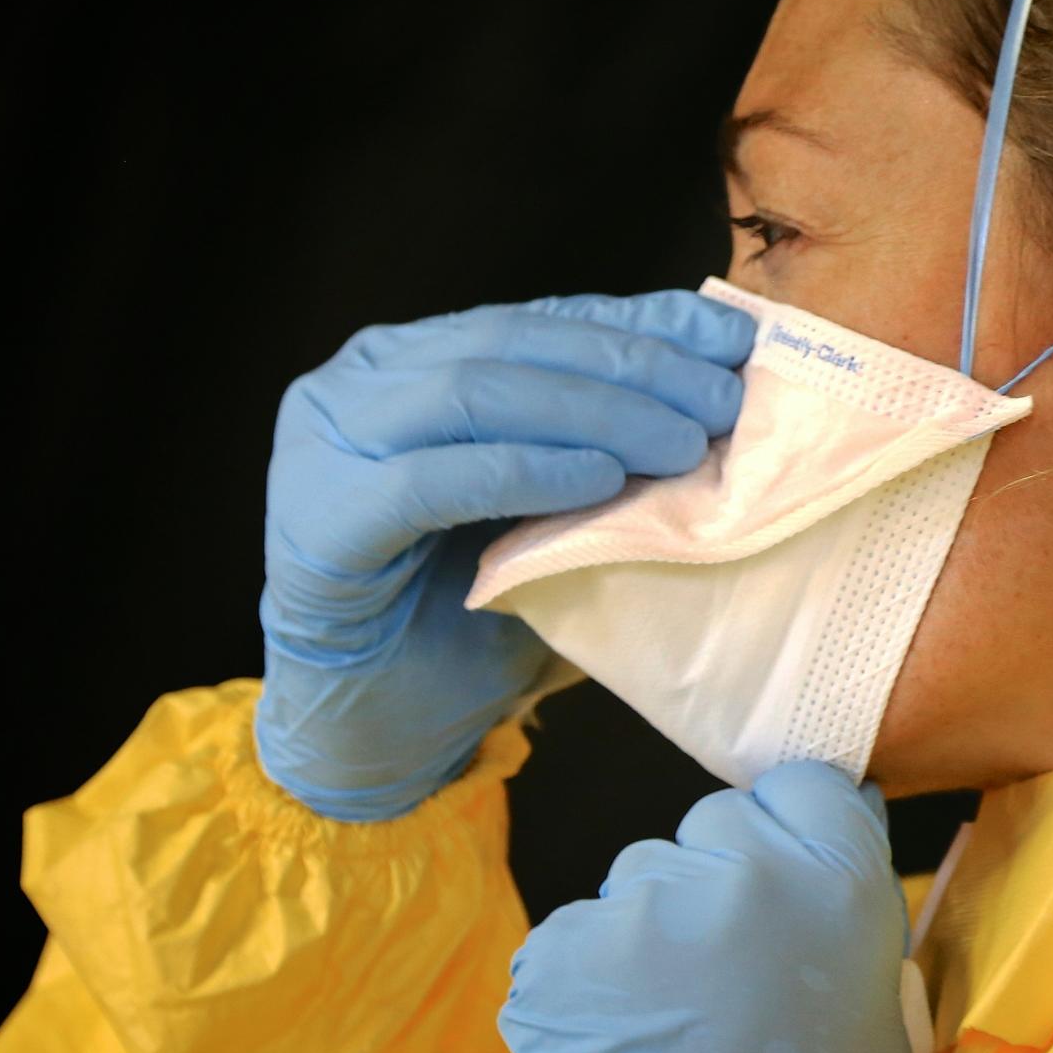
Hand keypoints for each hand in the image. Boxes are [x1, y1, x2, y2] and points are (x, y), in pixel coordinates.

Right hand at [254, 290, 753, 820]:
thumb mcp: (551, 513)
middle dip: (630, 366)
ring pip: (473, 392)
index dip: (641, 323)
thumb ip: (600, 446)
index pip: (541, 321)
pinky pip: (431, 480)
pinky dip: (524, 472)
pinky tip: (599, 481)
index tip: (731, 341)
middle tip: (719, 402)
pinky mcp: (321, 521)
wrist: (377, 731)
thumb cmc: (469, 619)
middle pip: (511, 343)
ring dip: (593, 413)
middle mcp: (360, 384)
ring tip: (680, 443)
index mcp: (413, 361)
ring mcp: (326, 445)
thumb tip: (716, 394)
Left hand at [500, 761, 917, 1052]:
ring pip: (640, 877)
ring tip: (666, 1029)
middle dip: (719, 882)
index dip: (791, 828)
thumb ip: (844, 924)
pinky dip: (592, 982)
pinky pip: (579, 935)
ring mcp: (641, 906)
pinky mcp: (560, 948)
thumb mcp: (878, 1026)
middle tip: (726, 975)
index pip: (805, 784)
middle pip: (718, 825)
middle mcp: (741, 872)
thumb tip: (815, 865)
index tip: (782, 872)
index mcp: (838, 885)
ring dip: (653, 932)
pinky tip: (618, 1050)